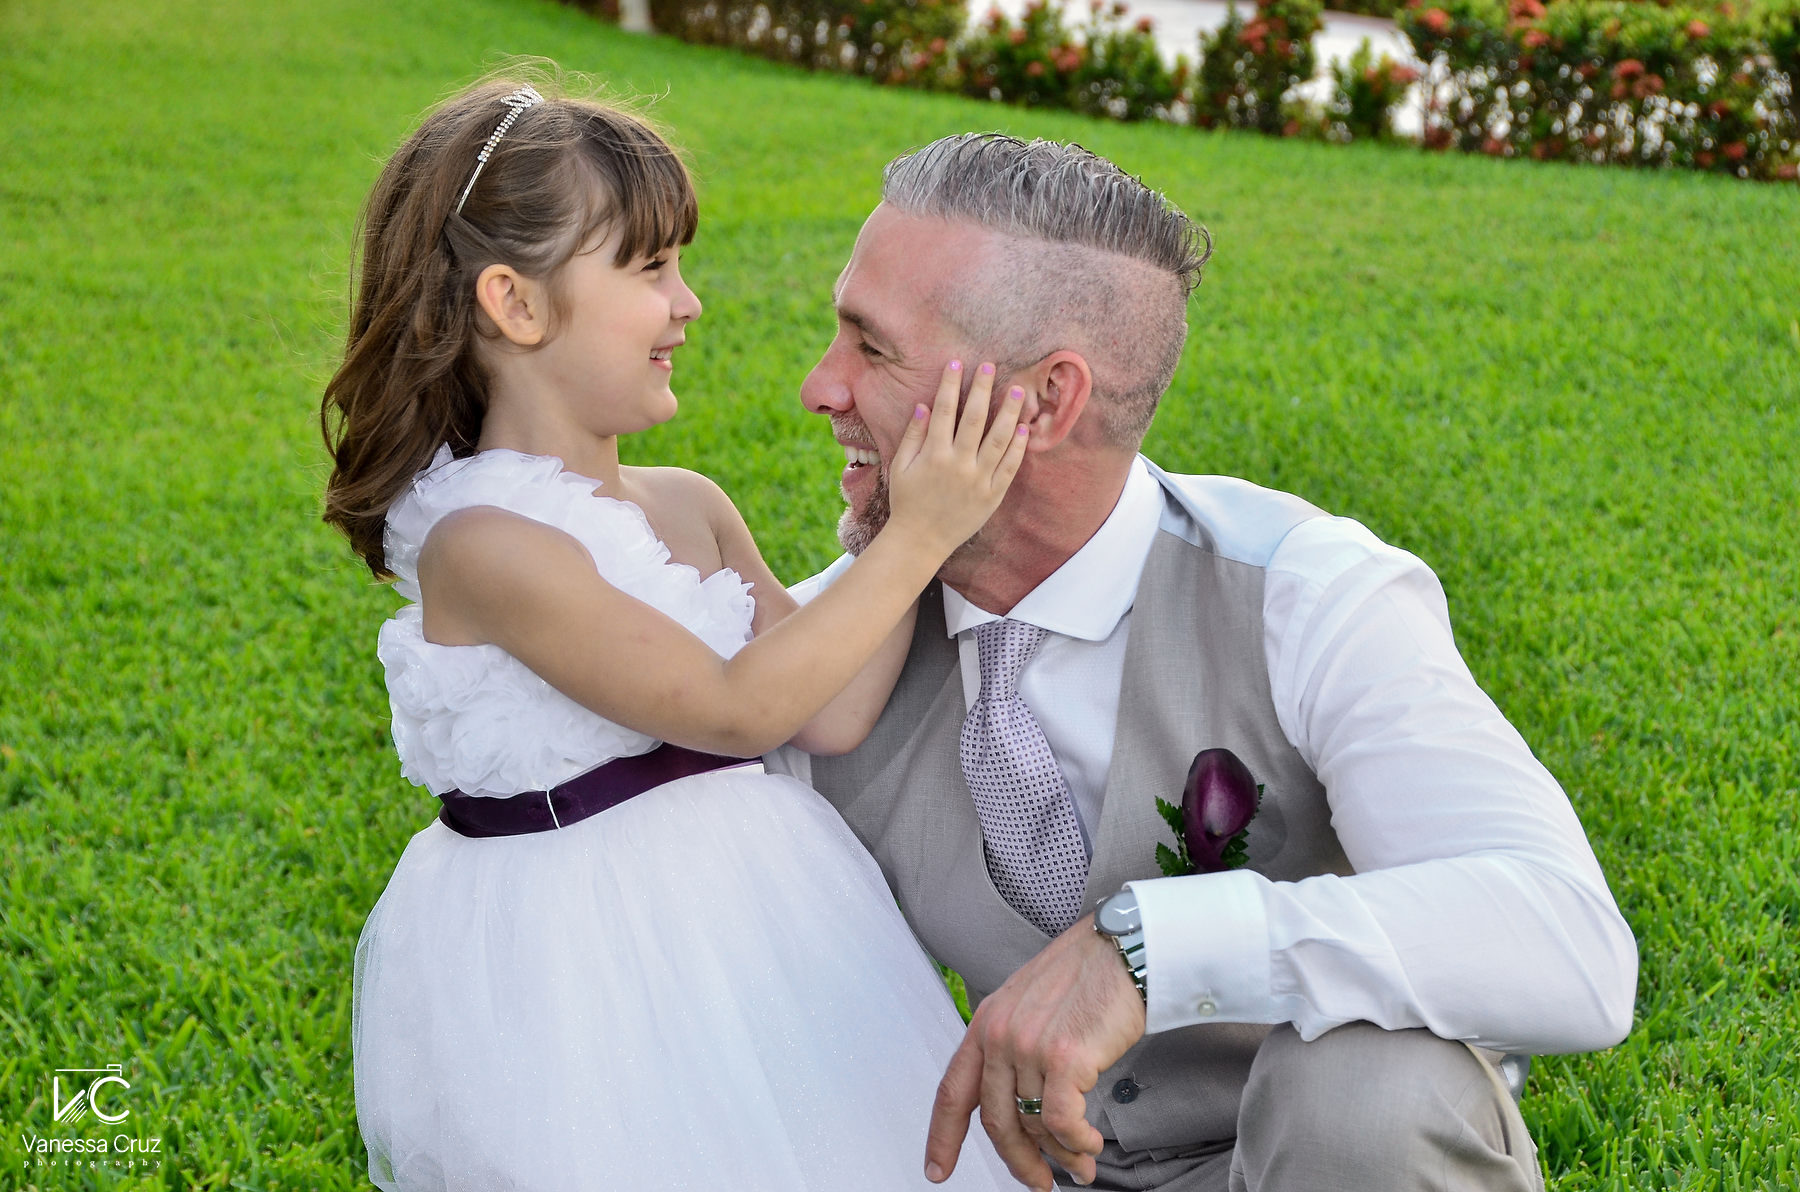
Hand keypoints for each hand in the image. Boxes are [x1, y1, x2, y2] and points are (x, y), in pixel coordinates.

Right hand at [884, 360, 1028, 558]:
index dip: (950, 385)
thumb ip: (913, 435)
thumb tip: (924, 405)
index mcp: (934, 455)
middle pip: (974, 419)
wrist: (921, 541)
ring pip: (999, 440)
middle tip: (990, 365)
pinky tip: (1025, 427)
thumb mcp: (901, 467)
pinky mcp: (993, 495)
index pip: (943, 411)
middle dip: (982, 389)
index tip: (956, 363)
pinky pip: (1009, 467)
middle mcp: (958, 465)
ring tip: (1018, 391)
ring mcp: (979, 480)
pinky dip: (1018, 447)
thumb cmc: (907, 502)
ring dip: (1009, 413)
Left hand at [924, 915, 1146, 1189]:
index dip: (942, 1136)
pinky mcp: (1064, 1057)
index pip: (953, 1090)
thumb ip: (1015, 1045)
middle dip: (1019, 1162)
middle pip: (996, 1121)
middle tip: (1039, 1181)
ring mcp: (1029, 1045)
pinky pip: (1062, 1121)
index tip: (937, 1169)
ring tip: (1082, 1165)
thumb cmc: (1088, 973)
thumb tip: (1022, 1105)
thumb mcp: (1032, 1003)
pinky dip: (1077, 1142)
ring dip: (1061, 1155)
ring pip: (1034, 1125)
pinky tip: (1091, 1144)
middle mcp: (1000, 1034)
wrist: (1125, 949)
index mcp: (987, 1022)